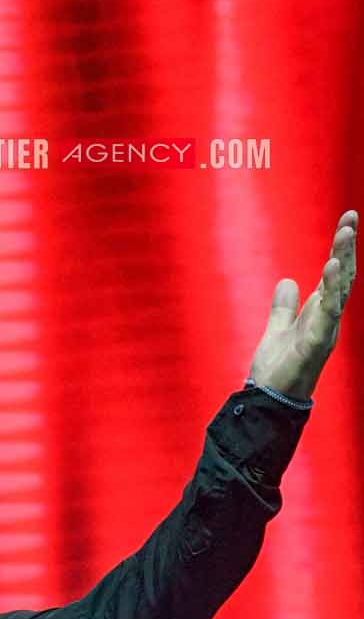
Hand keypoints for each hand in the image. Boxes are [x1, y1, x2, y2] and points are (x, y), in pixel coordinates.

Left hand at [247, 208, 355, 398]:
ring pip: (340, 290)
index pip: (335, 275)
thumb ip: (284, 307)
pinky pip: (328, 311)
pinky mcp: (317, 343)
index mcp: (320, 314)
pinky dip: (331, 288)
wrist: (267, 402)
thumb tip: (287, 281)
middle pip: (343, 277)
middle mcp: (329, 319)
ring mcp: (326, 331)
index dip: (342, 248)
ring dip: (343, 260)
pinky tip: (332, 266)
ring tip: (345, 233)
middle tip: (351, 217)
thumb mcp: (277, 329)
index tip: (347, 220)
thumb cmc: (276, 371)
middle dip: (347, 247)